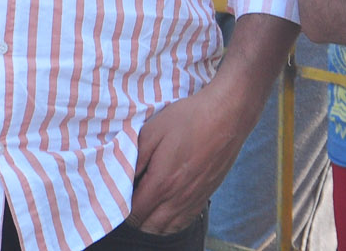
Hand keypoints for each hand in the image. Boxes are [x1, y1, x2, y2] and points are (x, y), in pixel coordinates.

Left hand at [127, 86, 252, 233]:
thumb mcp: (153, 130)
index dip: (122, 206)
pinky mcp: (205, 196)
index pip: (135, 212)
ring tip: (145, 204)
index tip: (119, 192)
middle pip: (149, 226)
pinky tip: (165, 207)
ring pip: (166, 228)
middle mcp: (178, 198)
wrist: (226, 116)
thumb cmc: (188, 119)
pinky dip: (170, 222)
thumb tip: (121, 177)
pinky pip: (184, 222)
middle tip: (129, 197)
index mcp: (162, 182)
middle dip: (134, 216)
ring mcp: (194, 199)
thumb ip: (134, 157)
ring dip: (151, 222)